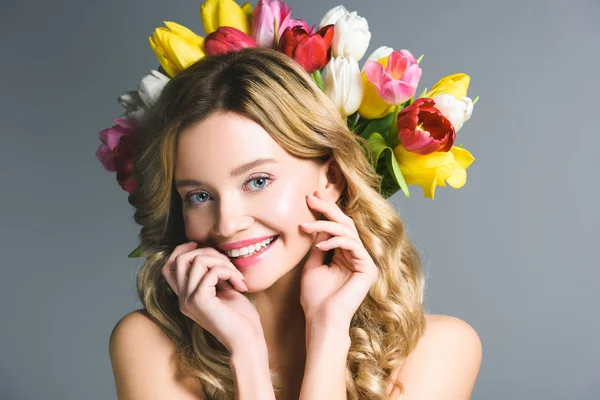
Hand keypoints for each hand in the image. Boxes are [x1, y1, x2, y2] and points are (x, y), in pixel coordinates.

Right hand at [161, 242, 264, 352]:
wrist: (246, 341)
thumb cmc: (240, 318)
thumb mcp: (223, 290)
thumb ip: (212, 275)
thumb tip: (210, 252)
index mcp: (185, 297)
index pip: (169, 266)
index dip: (181, 250)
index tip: (201, 245)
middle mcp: (182, 299)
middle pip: (181, 258)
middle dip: (208, 252)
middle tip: (229, 265)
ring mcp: (188, 300)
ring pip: (198, 261)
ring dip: (223, 262)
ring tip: (237, 276)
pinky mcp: (199, 300)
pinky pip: (212, 271)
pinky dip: (229, 272)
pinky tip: (240, 285)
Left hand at [299, 190, 378, 329]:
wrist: (322, 319)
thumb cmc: (315, 298)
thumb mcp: (312, 265)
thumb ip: (317, 245)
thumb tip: (315, 225)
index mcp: (345, 254)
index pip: (337, 226)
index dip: (326, 210)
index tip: (310, 196)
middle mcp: (357, 255)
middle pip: (345, 223)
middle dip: (327, 208)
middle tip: (311, 196)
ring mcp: (365, 261)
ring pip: (348, 231)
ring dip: (325, 225)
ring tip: (305, 227)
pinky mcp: (368, 268)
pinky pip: (352, 244)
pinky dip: (335, 241)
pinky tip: (319, 244)